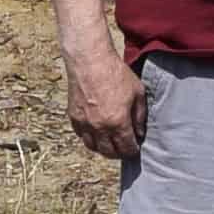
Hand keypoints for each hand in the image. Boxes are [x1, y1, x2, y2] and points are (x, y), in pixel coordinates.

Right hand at [62, 46, 146, 163]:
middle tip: (123, 149)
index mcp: (118, 122)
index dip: (133, 150)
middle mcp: (100, 127)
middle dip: (118, 153)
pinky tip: (95, 132)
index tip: (135, 148)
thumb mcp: (137, 92)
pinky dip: (89, 137)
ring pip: (93, 147)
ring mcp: (85, 123)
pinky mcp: (73, 117)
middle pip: (109, 152)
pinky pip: (81, 135)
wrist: (90, 61)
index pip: (126, 147)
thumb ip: (139, 115)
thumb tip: (139, 132)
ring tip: (109, 144)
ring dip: (102, 148)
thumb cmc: (116, 73)